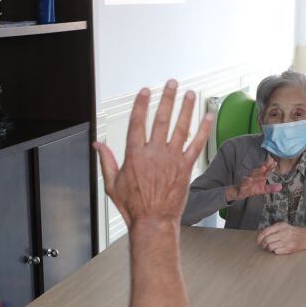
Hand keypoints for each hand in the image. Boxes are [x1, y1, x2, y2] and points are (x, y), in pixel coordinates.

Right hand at [95, 80, 214, 226]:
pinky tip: (207, 117)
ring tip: (189, 94)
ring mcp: (172, 159)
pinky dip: (203, 130)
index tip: (145, 91)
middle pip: (161, 119)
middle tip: (171, 84)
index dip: (141, 104)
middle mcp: (155, 153)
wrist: (153, 222)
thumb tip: (98, 145)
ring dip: (186, 108)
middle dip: (166, 98)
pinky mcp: (186, 168)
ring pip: (180, 127)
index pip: (138, 122)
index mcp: (135, 155)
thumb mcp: (112, 184)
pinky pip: (196, 144)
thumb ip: (106, 161)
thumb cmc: (133, 207)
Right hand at [226, 159, 282, 202]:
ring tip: (263, 168)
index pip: (265, 171)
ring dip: (257, 171)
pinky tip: (248, 179)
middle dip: (265, 165)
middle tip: (271, 161)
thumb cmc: (251, 189)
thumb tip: (280, 186)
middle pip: (260, 170)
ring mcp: (247, 180)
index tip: (275, 162)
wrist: (238, 193)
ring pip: (252, 175)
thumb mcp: (262, 190)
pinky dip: (246, 181)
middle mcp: (253, 176)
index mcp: (259, 177)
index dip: (270, 167)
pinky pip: (244, 183)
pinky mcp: (241, 186)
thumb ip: (270, 188)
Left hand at [257, 222, 305, 254]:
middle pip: (266, 240)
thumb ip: (272, 229)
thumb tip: (260, 236)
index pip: (265, 232)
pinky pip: (276, 251)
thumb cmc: (293, 232)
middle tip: (263, 246)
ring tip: (271, 247)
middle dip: (263, 244)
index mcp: (281, 226)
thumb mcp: (283, 226)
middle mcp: (284, 233)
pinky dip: (275, 251)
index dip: (259, 238)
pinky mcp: (289, 248)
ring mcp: (287, 241)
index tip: (258, 241)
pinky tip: (278, 249)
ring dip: (269, 248)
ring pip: (270, 247)